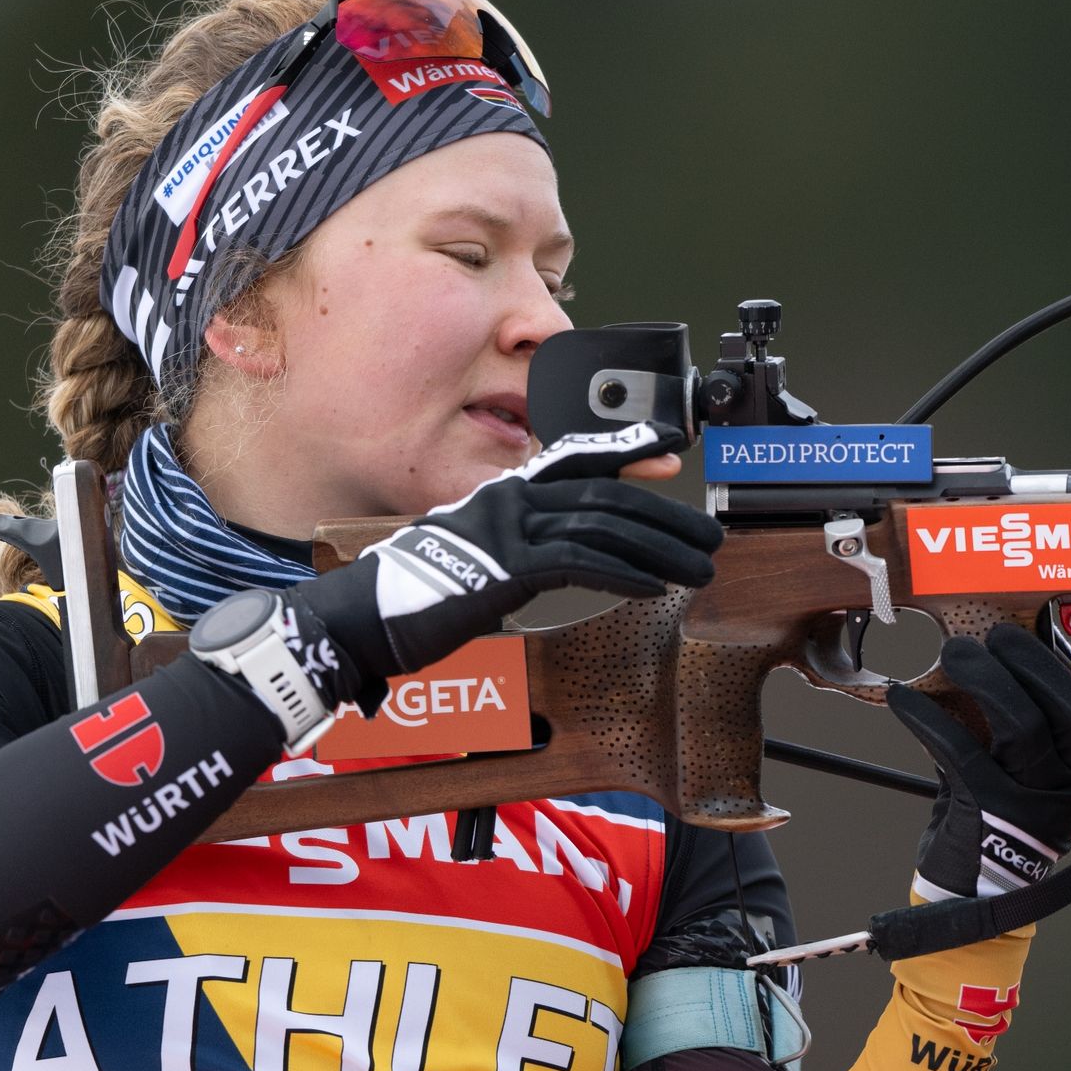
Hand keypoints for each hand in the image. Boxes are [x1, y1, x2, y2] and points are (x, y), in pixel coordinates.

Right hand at [281, 422, 722, 708]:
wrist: (363, 618)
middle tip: (706, 537)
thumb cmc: (415, 599)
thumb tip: (561, 565)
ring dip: (660, 550)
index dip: (625, 452)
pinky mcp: (505, 565)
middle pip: (605, 496)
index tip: (669, 455)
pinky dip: (623, 573)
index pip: (575, 461)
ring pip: (602, 527)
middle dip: (665, 517)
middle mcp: (509, 499)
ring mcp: (506, 528)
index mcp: (504, 495)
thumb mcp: (477, 565)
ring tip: (698, 568)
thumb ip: (520, 555)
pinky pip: (579, 562)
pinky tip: (652, 587)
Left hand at [889, 623, 1070, 901]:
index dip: (1061, 663)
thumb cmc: (987, 822)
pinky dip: (927, 718)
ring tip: (952, 652)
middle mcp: (1068, 787)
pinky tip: (900, 698)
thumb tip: (987, 657)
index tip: (1035, 628)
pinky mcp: (990, 814)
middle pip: (1066, 710)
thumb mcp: (1014, 775)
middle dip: (1030, 661)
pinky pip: (961, 752)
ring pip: (1022, 726)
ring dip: (984, 680)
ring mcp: (1033, 803)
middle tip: (990, 634)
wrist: (969, 898)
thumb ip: (1008, 726)